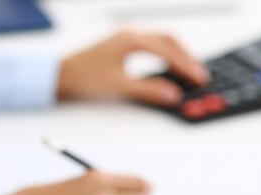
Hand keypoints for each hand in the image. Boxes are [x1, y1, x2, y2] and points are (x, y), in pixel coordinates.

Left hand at [57, 29, 209, 105]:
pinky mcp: (124, 44)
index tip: (199, 78)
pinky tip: (171, 65)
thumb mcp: (119, 86)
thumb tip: (172, 94)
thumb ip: (148, 90)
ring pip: (162, 40)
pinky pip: (154, 44)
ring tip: (191, 71)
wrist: (60, 74)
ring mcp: (127, 37)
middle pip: (170, 40)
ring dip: (179, 54)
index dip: (187, 65)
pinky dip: (167, 54)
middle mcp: (131, 34)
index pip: (168, 50)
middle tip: (200, 75)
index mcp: (131, 40)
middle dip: (187, 58)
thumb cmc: (83, 77)